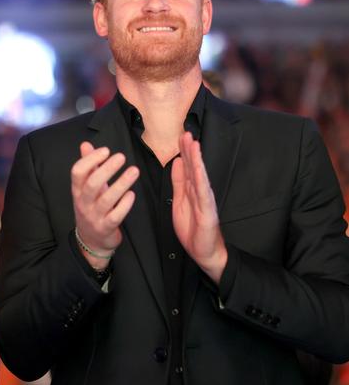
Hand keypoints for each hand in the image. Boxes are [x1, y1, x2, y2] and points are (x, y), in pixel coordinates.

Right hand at [71, 142, 138, 267]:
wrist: (91, 240)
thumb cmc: (91, 208)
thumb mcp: (86, 188)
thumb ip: (88, 166)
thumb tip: (85, 144)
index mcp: (77, 191)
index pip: (77, 172)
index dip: (90, 160)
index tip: (105, 150)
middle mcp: (83, 203)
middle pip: (92, 184)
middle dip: (107, 169)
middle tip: (121, 157)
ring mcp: (94, 216)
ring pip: (106, 199)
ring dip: (121, 184)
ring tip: (134, 171)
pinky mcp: (106, 228)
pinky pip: (115, 216)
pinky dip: (124, 204)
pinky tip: (132, 194)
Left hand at [172, 132, 227, 282]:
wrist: (203, 251)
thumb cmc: (192, 227)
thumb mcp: (179, 200)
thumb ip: (178, 181)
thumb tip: (176, 161)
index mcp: (191, 189)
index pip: (187, 167)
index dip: (184, 151)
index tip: (181, 135)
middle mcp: (200, 192)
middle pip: (194, 168)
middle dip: (190, 150)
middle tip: (186, 133)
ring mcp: (205, 201)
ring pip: (200, 177)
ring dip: (197, 160)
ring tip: (194, 145)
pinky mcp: (208, 212)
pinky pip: (203, 194)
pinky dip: (201, 181)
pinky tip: (199, 170)